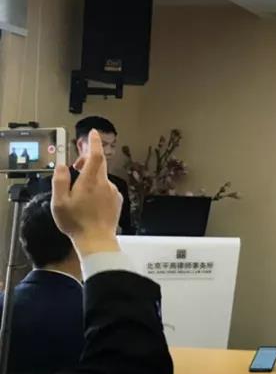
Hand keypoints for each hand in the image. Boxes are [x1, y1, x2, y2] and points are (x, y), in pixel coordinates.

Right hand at [51, 129, 120, 256]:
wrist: (97, 240)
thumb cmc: (77, 223)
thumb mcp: (59, 202)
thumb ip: (60, 180)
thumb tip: (62, 166)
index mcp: (91, 182)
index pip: (96, 155)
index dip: (94, 142)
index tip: (93, 133)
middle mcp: (105, 184)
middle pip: (99, 164)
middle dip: (88, 160)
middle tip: (76, 165)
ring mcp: (113, 193)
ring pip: (102, 178)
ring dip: (92, 178)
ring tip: (80, 193)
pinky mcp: (117, 201)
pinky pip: (106, 189)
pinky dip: (98, 189)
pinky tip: (90, 202)